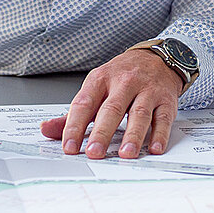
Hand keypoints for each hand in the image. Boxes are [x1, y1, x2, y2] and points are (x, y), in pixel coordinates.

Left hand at [39, 49, 181, 159]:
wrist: (156, 58)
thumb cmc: (122, 77)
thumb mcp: (95, 88)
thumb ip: (73, 113)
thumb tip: (46, 130)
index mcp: (101, 79)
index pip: (84, 103)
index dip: (75, 126)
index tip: (69, 146)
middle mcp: (124, 83)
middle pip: (112, 109)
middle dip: (102, 132)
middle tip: (94, 152)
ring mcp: (147, 90)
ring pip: (139, 113)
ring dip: (133, 135)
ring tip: (125, 154)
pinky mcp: (166, 100)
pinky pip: (163, 118)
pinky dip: (160, 134)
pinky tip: (154, 148)